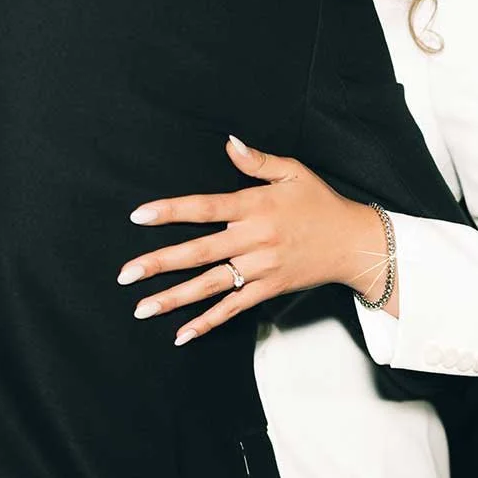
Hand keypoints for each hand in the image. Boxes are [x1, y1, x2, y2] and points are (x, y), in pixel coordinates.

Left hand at [117, 137, 394, 344]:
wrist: (353, 243)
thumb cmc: (321, 204)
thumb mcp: (294, 172)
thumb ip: (257, 161)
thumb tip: (229, 142)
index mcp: (255, 206)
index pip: (205, 208)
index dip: (170, 212)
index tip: (138, 217)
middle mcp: (254, 239)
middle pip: (199, 253)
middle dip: (159, 263)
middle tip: (125, 274)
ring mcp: (260, 269)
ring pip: (210, 285)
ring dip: (174, 298)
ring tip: (141, 308)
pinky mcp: (268, 290)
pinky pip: (233, 308)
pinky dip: (207, 322)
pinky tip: (181, 334)